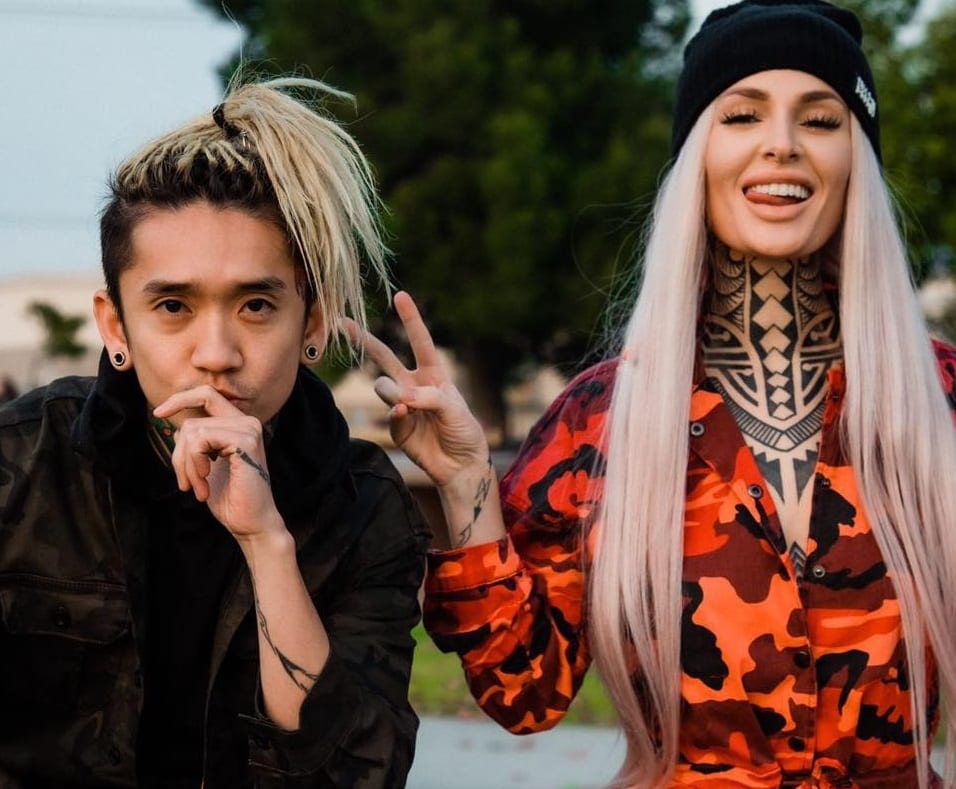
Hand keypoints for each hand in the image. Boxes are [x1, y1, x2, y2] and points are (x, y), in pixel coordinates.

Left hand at [153, 386, 283, 542]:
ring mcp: (248, 429)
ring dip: (187, 465)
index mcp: (239, 425)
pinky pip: (201, 440)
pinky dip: (195, 464)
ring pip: (193, 431)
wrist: (250, 522)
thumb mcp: (206, 465)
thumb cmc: (230, 498)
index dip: (180, 399)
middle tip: (184, 483)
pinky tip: (205, 482)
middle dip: (179, 454)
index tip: (158, 413)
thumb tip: (177, 427)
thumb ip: (197, 443)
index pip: (206, 395)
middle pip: (192, 421)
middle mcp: (247, 422)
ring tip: (197, 487)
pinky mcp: (246, 441)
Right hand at [349, 291, 488, 488]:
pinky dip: (395, 413)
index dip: (411, 318)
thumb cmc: (464, 432)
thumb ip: (428, 398)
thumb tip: (400, 399)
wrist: (461, 465)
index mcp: (434, 374)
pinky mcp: (397, 426)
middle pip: (385, 357)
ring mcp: (403, 405)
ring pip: (383, 386)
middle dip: (364, 339)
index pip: (420, 341)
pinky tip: (404, 415)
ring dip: (390, 390)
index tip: (400, 295)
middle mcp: (415, 385)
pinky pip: (388, 413)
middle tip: (343, 322)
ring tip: (404, 403)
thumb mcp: (454, 408)